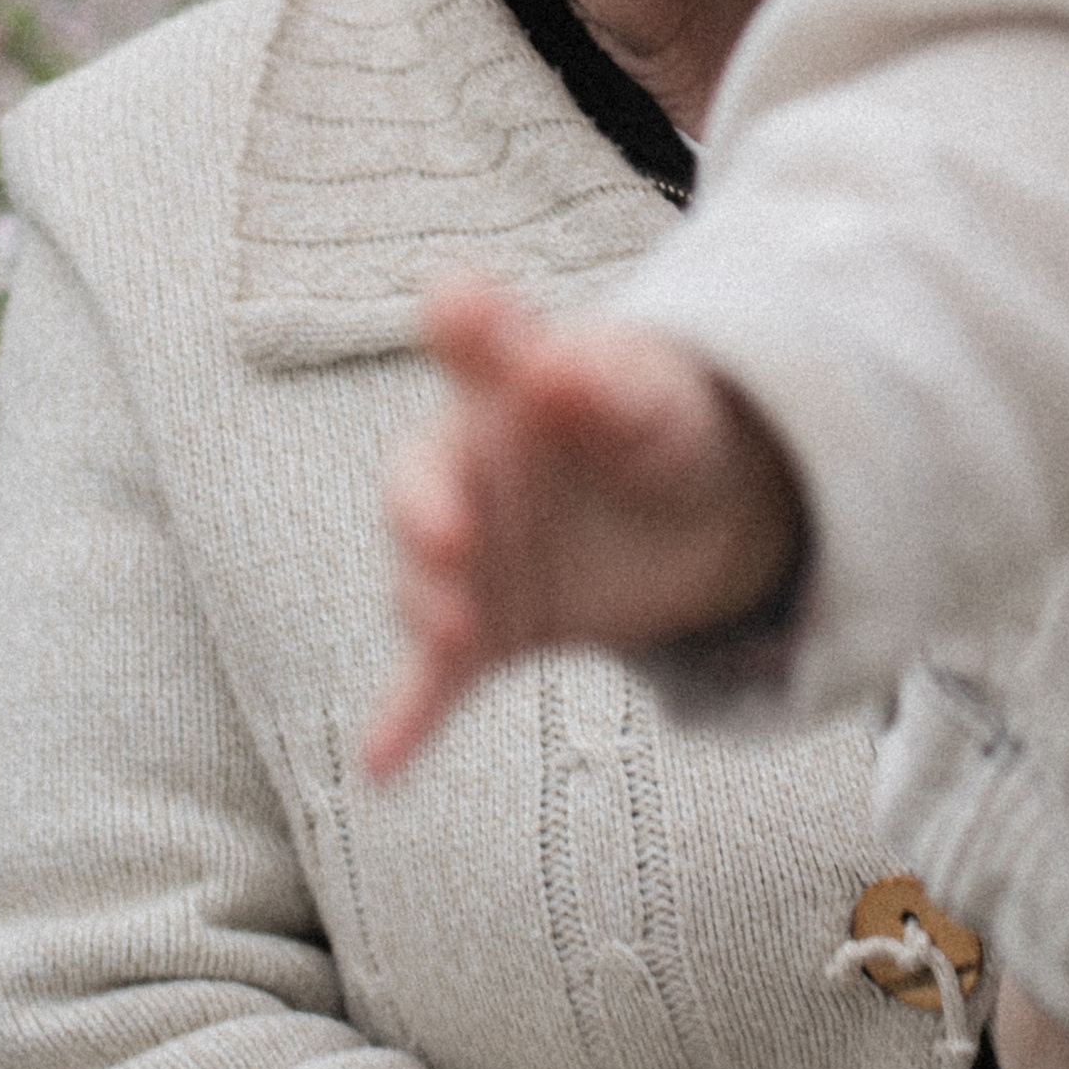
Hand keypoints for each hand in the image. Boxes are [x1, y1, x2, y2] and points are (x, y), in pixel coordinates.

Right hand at [364, 275, 804, 777]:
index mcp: (511, 379)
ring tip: (456, 632)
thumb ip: (616, 384)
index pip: (478, 341)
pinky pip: (433, 678)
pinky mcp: (485, 630)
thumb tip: (561, 363)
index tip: (458, 306)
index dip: (468, 325)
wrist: (689, 515)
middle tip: (450, 537)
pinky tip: (379, 762)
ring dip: (431, 604)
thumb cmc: (660, 427)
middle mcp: (469, 464)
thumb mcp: (661, 400)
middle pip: (421, 478)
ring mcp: (469, 553)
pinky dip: (407, 717)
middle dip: (424, 508)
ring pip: (425, 582)